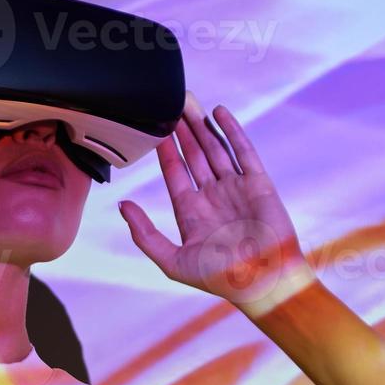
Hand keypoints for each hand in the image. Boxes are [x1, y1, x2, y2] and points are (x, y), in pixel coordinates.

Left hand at [118, 92, 315, 315]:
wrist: (263, 282)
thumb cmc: (220, 278)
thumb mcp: (172, 260)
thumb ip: (144, 234)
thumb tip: (122, 205)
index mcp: (191, 212)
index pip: (174, 172)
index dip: (165, 149)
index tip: (154, 127)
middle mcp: (212, 196)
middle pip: (194, 154)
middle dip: (182, 130)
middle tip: (170, 104)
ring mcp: (236, 187)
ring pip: (216, 148)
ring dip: (202, 125)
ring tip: (189, 102)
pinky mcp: (258, 183)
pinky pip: (243, 151)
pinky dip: (231, 131)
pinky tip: (218, 113)